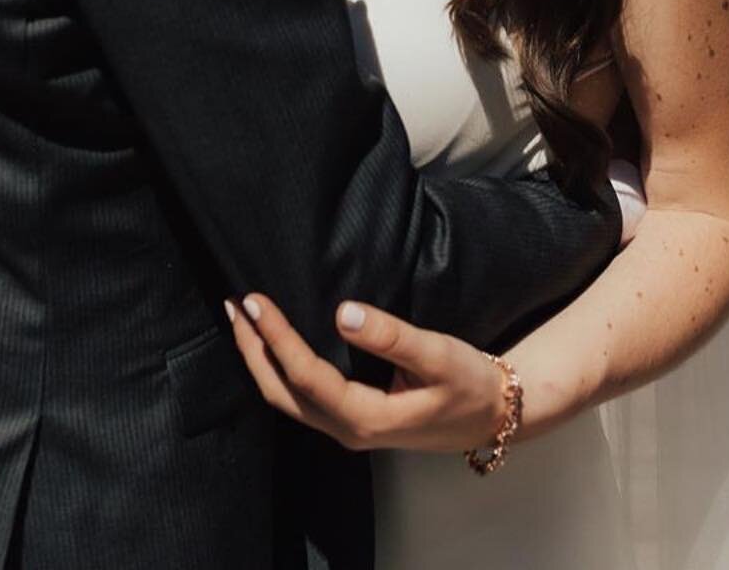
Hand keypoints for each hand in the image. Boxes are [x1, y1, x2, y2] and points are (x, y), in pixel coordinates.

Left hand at [226, 293, 506, 454]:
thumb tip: (342, 313)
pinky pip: (303, 396)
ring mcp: (349, 426)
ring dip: (261, 358)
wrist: (495, 414)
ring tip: (243, 319)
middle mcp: (348, 428)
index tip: (256, 301)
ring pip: (288, 398)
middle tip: (233, 305)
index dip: (276, 338)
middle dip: (252, 350)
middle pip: (281, 393)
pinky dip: (280, 367)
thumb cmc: (470, 384)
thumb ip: (391, 336)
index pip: (304, 376)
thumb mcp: (438, 355)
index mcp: (365, 418)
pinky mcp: (354, 416)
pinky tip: (276, 343)